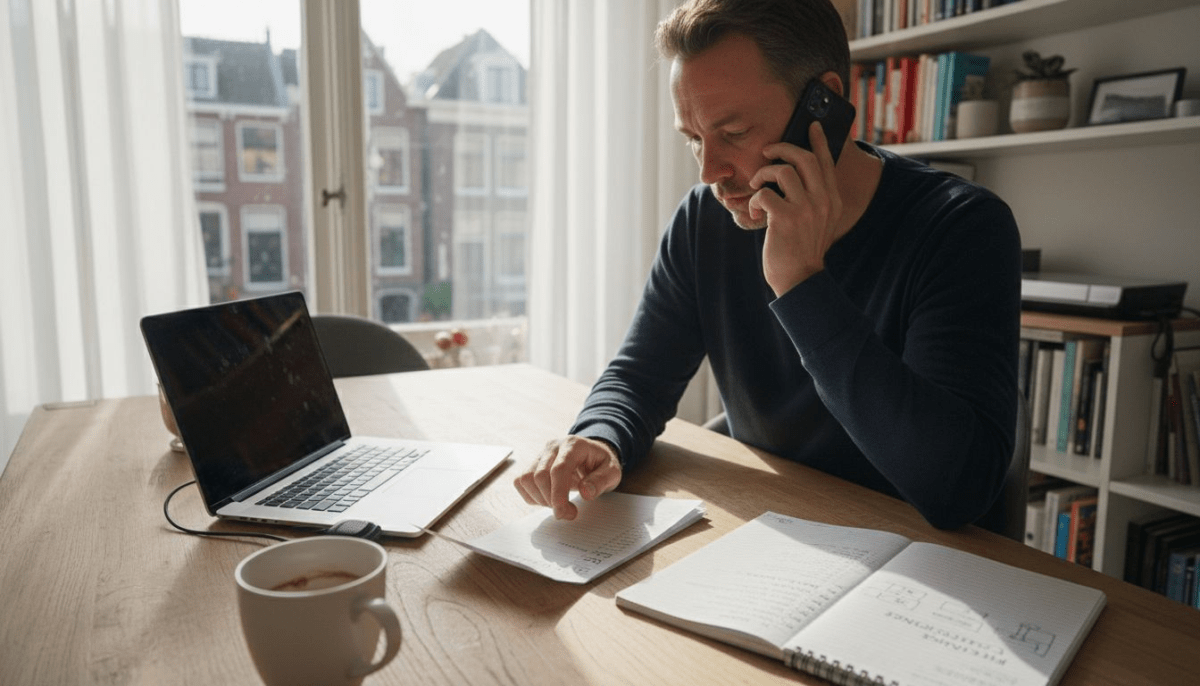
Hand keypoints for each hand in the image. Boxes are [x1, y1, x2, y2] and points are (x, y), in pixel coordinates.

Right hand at [512, 436, 622, 519]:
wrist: (592, 455)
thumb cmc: (601, 464)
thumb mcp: (612, 472)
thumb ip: (602, 481)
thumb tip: (586, 492)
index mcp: (574, 445)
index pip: (558, 469)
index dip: (558, 494)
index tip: (564, 512)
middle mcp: (553, 446)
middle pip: (539, 476)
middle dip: (551, 501)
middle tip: (569, 513)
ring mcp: (540, 454)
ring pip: (526, 479)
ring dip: (541, 499)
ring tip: (559, 504)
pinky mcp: (532, 464)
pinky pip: (521, 482)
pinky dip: (532, 496)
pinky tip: (549, 499)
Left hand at [748, 120, 843, 296]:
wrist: (800, 281)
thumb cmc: (803, 251)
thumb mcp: (818, 222)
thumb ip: (814, 200)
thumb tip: (796, 177)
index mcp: (832, 199)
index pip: (826, 161)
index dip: (817, 141)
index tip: (810, 124)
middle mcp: (822, 200)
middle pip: (803, 157)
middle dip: (782, 149)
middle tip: (767, 153)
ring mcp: (805, 209)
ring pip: (782, 171)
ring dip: (763, 174)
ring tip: (756, 186)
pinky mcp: (785, 218)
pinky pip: (764, 193)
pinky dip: (755, 200)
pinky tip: (755, 214)